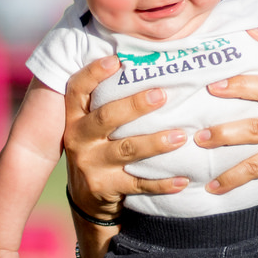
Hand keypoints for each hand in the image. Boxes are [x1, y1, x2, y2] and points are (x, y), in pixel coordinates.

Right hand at [59, 55, 189, 219]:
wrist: (87, 196)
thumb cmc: (98, 146)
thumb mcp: (91, 124)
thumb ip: (105, 100)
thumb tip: (140, 61)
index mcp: (74, 117)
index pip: (77, 89)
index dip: (93, 73)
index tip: (116, 60)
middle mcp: (78, 138)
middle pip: (106, 117)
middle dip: (135, 105)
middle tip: (162, 95)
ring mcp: (90, 164)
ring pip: (126, 150)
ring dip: (155, 143)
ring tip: (180, 136)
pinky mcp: (104, 187)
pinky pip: (138, 183)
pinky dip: (162, 183)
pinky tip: (182, 178)